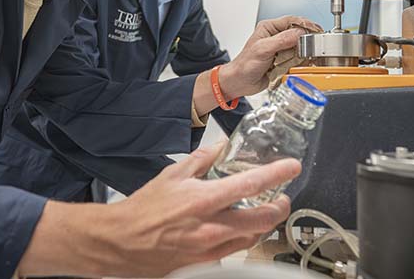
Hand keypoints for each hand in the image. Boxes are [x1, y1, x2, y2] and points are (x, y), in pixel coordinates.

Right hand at [95, 143, 300, 276]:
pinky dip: (240, 239)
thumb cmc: (144, 209)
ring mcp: (210, 250)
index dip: (278, 174)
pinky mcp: (205, 264)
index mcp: (204, 200)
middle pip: (263, 220)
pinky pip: (233, 252)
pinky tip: (236, 230)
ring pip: (252, 239)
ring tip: (262, 212)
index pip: (252, 184)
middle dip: (280, 208)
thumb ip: (202, 159)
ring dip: (262, 225)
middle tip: (282, 198)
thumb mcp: (173, 174)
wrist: (122, 242)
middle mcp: (212, 227)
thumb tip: (221, 148)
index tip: (291, 167)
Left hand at [220, 15, 321, 96]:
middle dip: (307, 41)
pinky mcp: (285, 61)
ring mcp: (281, 49)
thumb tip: (299, 33)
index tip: (316, 31)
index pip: (292, 21)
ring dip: (304, 54)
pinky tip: (304, 65)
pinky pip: (298, 60)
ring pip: (301, 48)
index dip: (305, 25)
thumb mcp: (262, 49)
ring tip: (308, 57)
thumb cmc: (244, 65)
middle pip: (299, 34)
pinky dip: (302, 63)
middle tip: (314, 47)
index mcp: (270, 28)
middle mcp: (276, 37)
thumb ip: (281, 40)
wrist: (240, 82)